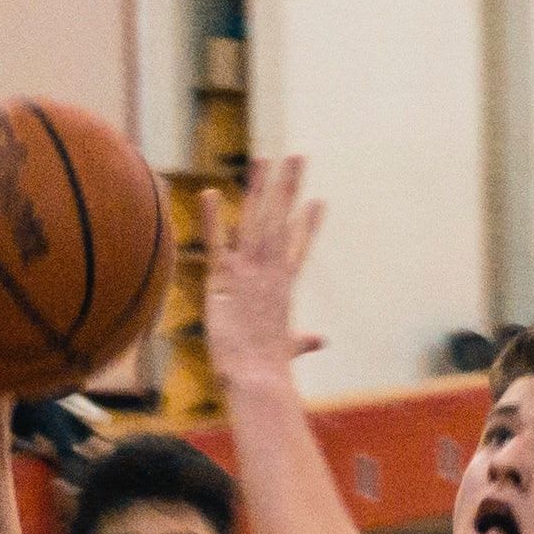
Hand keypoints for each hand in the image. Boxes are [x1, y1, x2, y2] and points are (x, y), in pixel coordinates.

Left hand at [201, 156, 325, 391]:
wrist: (258, 378)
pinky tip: (211, 192)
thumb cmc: (271, 369)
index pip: (299, 247)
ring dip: (260, 188)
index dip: (308, 223)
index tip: (318, 201)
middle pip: (282, 221)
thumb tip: (322, 341)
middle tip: (297, 155)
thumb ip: (303, 340)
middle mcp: (270, 273)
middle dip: (289, 186)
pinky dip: (213, 218)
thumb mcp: (289, 349)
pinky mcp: (224, 281)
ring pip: (256, 222)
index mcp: (284, 287)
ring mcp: (249, 273)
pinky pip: (217, 243)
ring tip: (266, 158)